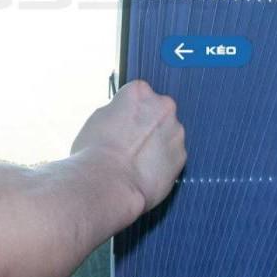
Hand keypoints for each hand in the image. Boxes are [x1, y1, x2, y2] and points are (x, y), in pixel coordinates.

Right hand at [71, 80, 186, 211]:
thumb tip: (123, 116)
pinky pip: (172, 155)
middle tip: (129, 144)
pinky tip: (145, 173)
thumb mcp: (98, 119)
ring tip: (136, 162)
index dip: (126, 112)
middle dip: (147, 125)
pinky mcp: (181, 155)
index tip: (120, 125)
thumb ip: (117, 112)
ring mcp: (175, 130)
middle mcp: (162, 105)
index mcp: (139, 91)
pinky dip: (162, 163)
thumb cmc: (95, 152)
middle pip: (156, 111)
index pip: (137, 95)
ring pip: (167, 133)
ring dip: (157, 143)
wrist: (108, 184)